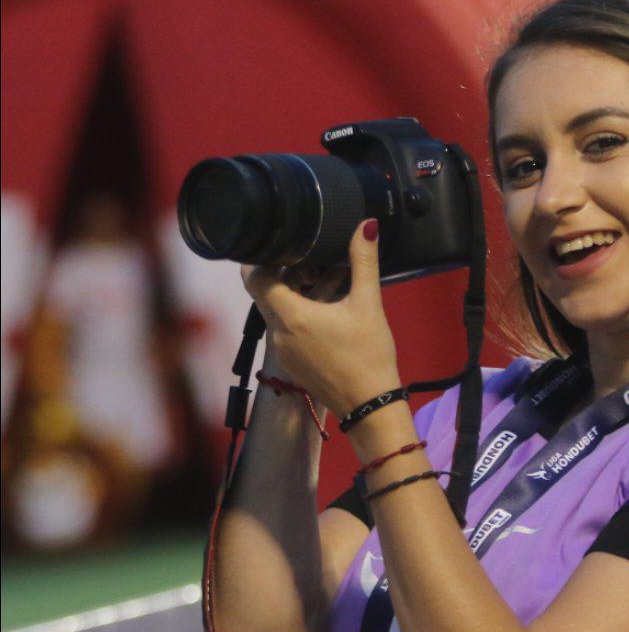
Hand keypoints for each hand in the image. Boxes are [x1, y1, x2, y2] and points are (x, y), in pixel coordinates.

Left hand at [241, 219, 400, 415]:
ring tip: (326, 282)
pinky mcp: (291, 364)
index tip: (281, 247)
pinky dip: (300, 316)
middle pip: (265, 293)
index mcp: (291, 316)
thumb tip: (366, 225)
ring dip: (295, 295)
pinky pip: (286, 330)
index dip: (262, 258)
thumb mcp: (368, 305)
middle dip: (284, 274)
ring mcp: (283, 351)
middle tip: (310, 261)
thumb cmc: (369, 357)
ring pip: (277, 312)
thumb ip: (364, 261)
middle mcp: (279, 334)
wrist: (371, 405)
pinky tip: (328, 311)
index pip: (255, 278)